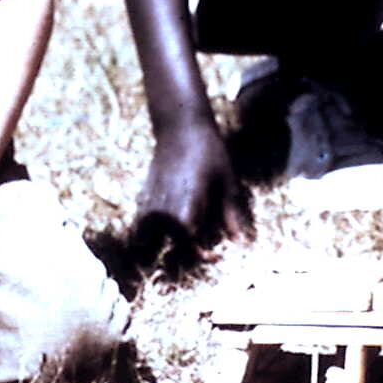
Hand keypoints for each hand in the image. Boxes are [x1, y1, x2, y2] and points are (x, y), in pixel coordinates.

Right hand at [131, 121, 249, 276]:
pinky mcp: (142, 197)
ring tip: (176, 244)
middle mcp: (163, 211)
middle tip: (201, 248)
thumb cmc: (210, 152)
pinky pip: (141, 226)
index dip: (204, 256)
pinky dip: (149, 233)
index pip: (190, 247)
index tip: (217, 255)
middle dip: (184, 254)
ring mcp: (149, 205)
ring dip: (158, 248)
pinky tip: (166, 226)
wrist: (180, 126)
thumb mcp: (226, 182)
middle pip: (168, 249)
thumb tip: (241, 242)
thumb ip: (230, 214)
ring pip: (146, 242)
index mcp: (185, 209)